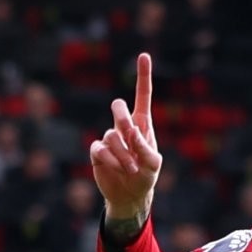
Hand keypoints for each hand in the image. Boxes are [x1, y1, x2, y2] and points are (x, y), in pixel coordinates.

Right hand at [89, 53, 161, 220]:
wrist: (130, 196)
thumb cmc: (145, 177)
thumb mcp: (153, 164)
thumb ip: (145, 148)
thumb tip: (132, 132)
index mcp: (142, 125)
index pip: (142, 96)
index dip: (143, 76)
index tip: (144, 55)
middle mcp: (124, 127)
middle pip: (118, 106)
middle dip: (122, 117)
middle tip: (131, 134)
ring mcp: (110, 138)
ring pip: (112, 135)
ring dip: (123, 154)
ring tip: (131, 170)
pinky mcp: (98, 152)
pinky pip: (100, 148)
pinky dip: (112, 160)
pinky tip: (119, 169)